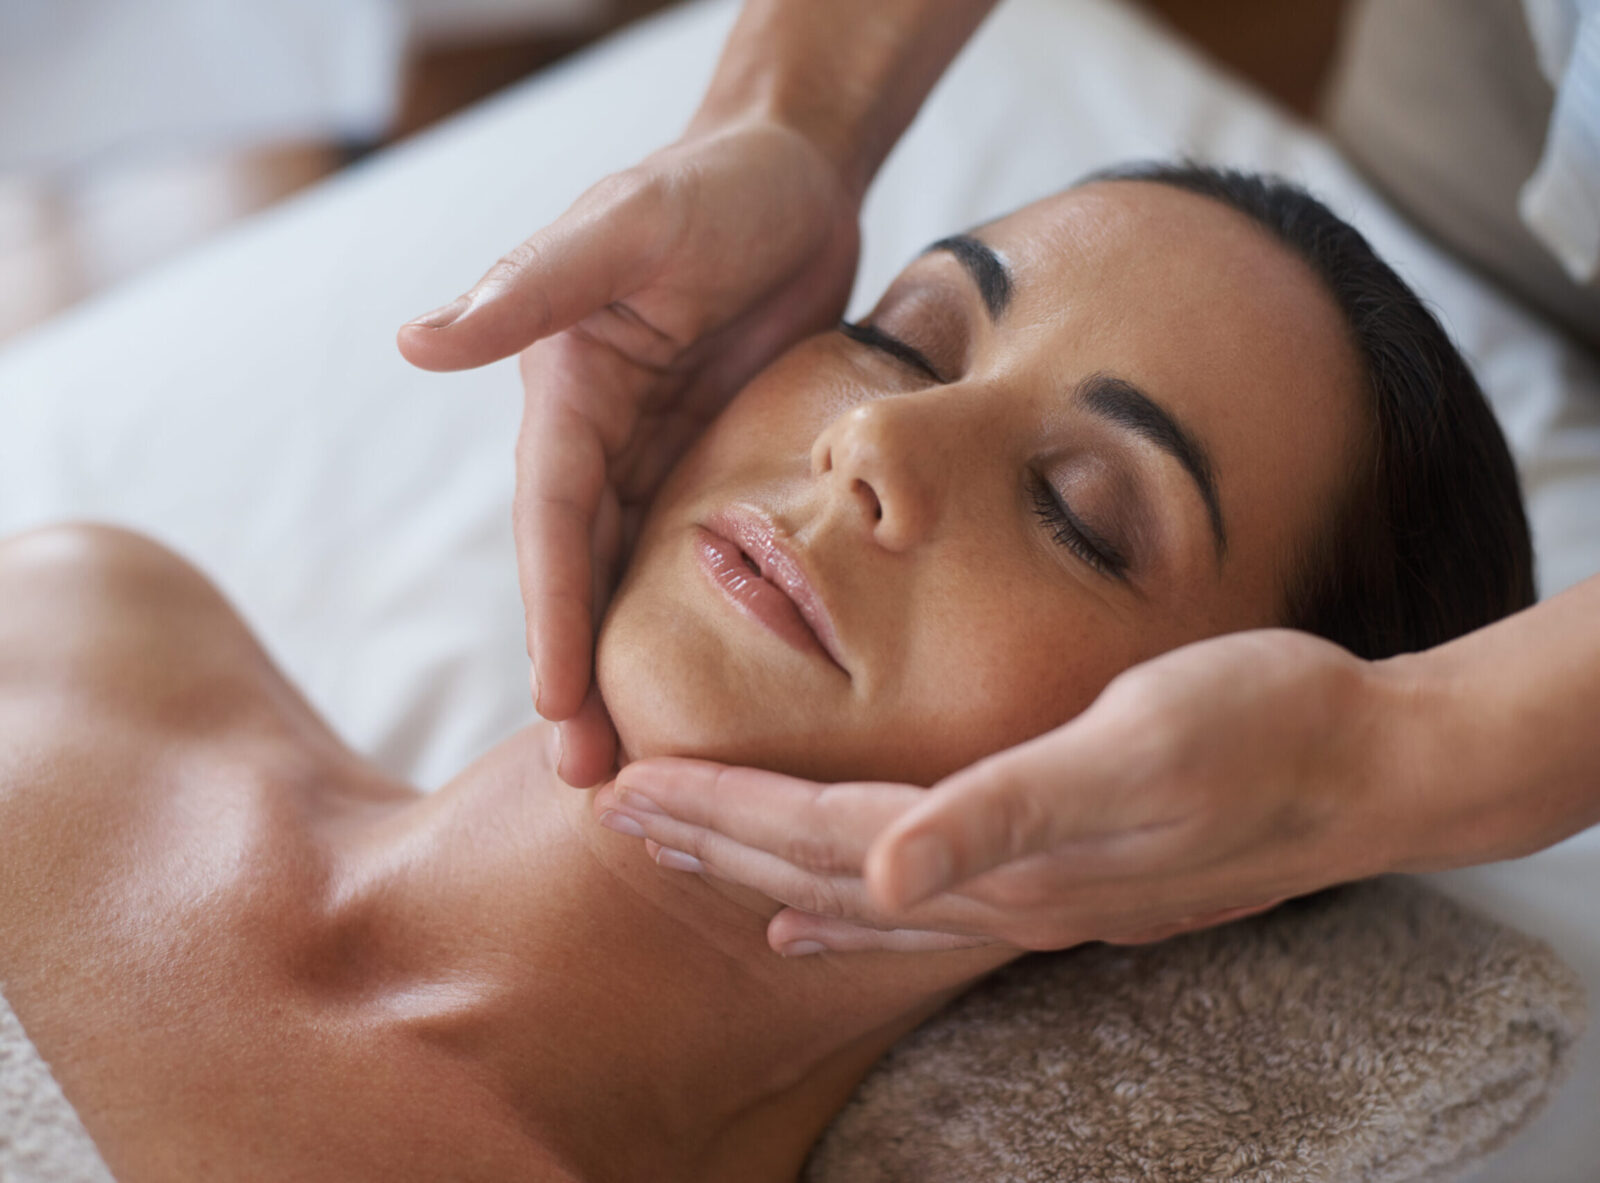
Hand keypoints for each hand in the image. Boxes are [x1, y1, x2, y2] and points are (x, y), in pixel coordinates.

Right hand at [397, 118, 860, 783]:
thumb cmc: (709, 186)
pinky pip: (697, 558)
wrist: (793, 175)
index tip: (560, 709)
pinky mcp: (715, 466)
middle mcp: (600, 440)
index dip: (554, 618)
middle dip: (583, 679)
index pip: (553, 525)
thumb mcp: (627, 227)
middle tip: (596, 787)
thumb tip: (418, 340)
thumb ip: (534, 287)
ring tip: (649, 768)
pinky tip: (707, 692)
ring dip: (631, 673)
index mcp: (568, 398)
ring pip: (635, 584)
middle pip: (582, 577)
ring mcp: (657, 458)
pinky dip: (692, 626)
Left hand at [593, 630, 1415, 952]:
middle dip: (714, 845)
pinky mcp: (1063, 877)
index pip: (820, 836)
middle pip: (819, 872)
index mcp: (998, 852)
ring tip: (687, 861)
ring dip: (765, 872)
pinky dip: (851, 907)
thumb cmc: (1256, 729)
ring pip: (858, 891)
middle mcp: (1000, 891)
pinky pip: (921, 905)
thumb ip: (1003, 814)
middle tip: (614, 821)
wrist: (1366, 763)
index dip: (721, 813)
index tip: (627, 791)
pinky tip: (818, 915)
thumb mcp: (1133, 747)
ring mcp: (1033, 894)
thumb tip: (879, 878)